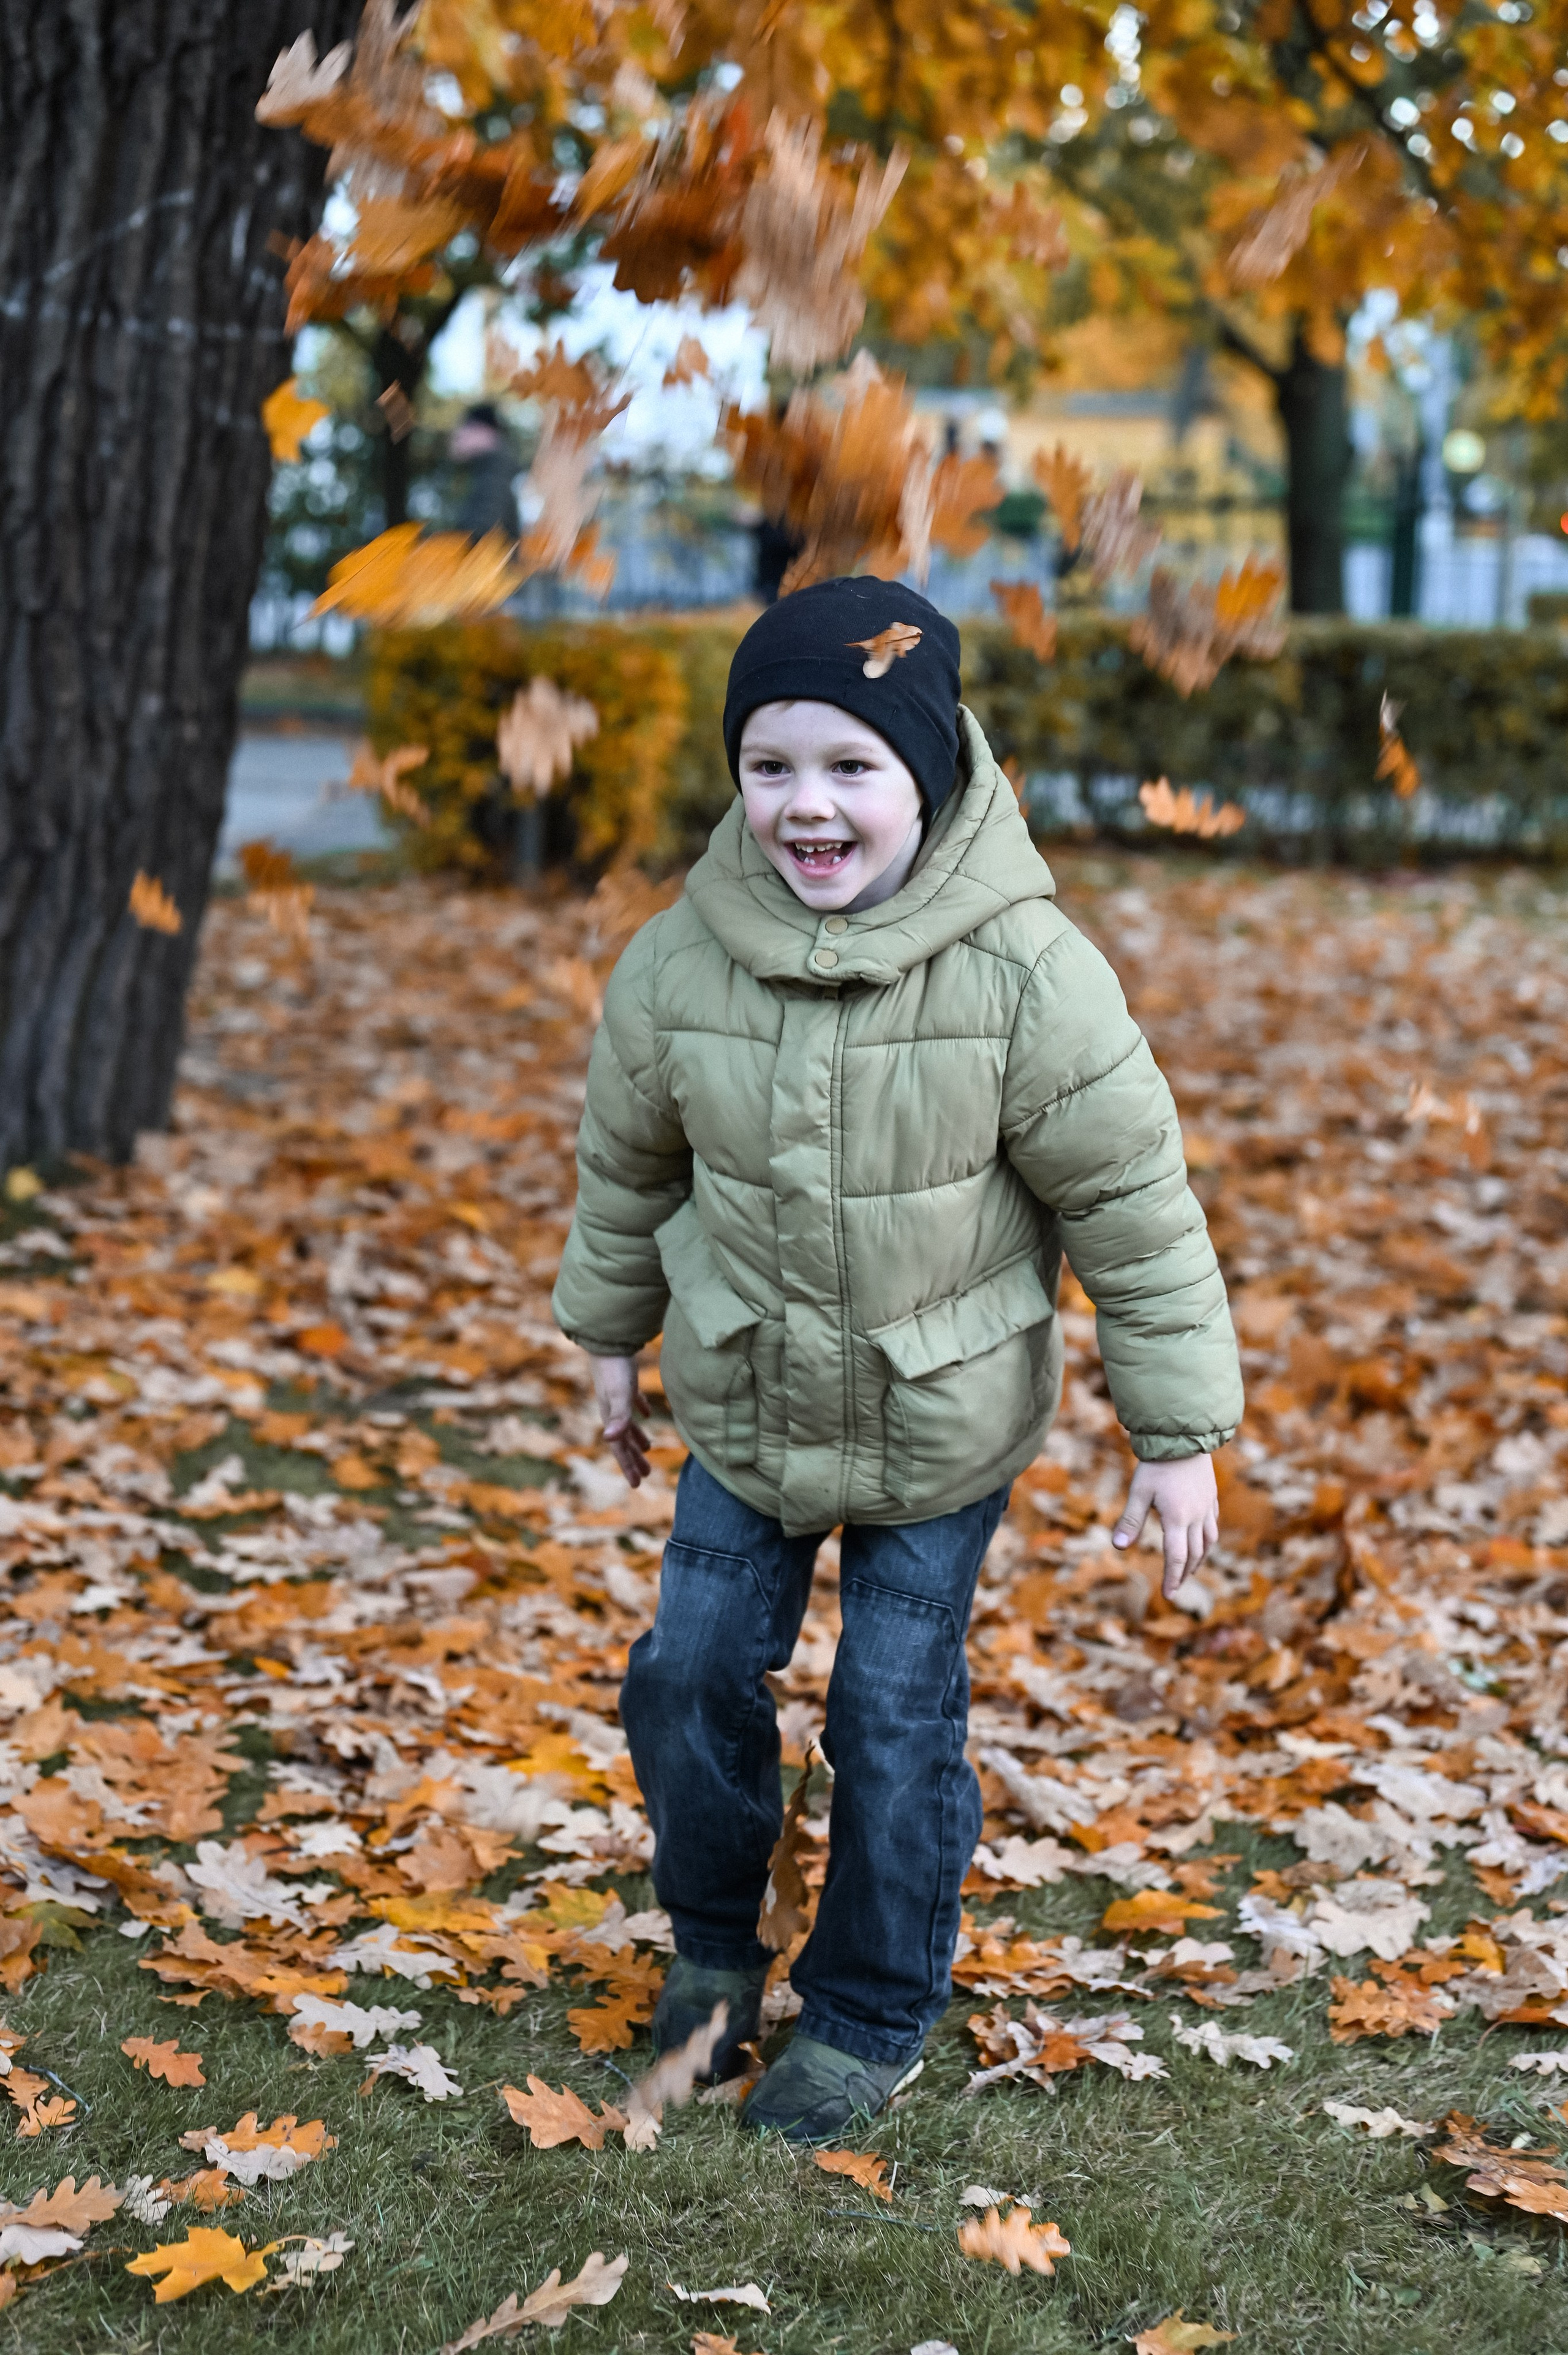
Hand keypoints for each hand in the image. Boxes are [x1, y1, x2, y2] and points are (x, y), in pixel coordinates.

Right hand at [587, 1352, 650, 1488]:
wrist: (608, 1341)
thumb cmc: (614, 1369)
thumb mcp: (618, 1395)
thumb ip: (618, 1417)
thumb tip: (610, 1440)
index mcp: (610, 1418)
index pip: (619, 1448)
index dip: (628, 1466)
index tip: (636, 1484)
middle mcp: (612, 1411)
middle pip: (625, 1441)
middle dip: (634, 1459)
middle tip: (646, 1475)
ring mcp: (618, 1397)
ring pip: (628, 1425)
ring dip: (638, 1438)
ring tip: (649, 1449)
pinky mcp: (625, 1383)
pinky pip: (633, 1403)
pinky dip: (640, 1411)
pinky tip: (648, 1414)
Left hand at [1111, 1453, 1218, 1600]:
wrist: (1183, 1437)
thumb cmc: (1157, 1465)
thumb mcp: (1139, 1492)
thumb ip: (1130, 1521)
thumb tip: (1118, 1548)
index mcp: (1178, 1519)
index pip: (1177, 1557)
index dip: (1172, 1578)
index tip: (1168, 1595)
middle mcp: (1197, 1517)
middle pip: (1194, 1554)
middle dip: (1185, 1573)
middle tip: (1176, 1586)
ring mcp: (1207, 1507)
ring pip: (1208, 1542)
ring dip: (1199, 1559)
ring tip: (1189, 1569)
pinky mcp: (1211, 1497)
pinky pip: (1213, 1526)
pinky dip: (1207, 1540)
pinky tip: (1201, 1541)